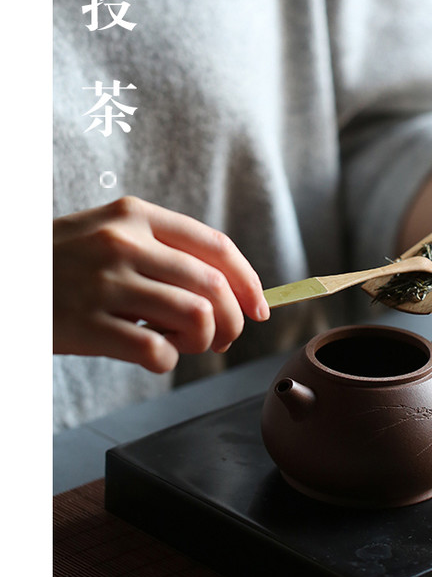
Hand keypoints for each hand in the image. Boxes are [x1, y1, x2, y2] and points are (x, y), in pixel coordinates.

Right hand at [54, 196, 269, 372]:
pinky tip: (151, 355)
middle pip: (213, 286)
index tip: (260, 308)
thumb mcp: (108, 234)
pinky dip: (167, 362)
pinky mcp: (87, 325)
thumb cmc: (63, 263)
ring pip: (195, 317)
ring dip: (203, 341)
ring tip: (184, 344)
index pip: (215, 246)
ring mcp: (104, 284)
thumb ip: (163, 252)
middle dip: (233, 321)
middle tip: (224, 339)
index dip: (249, 281)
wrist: (6, 279)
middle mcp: (123, 243)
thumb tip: (227, 292)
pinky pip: (157, 352)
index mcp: (135, 215)